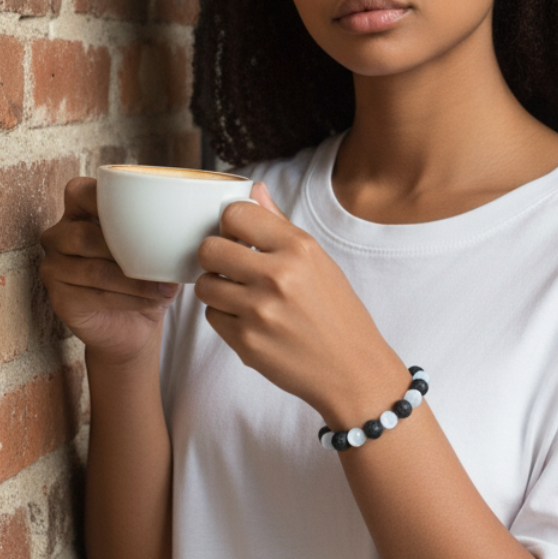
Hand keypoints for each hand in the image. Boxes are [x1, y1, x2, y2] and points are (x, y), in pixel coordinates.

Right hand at [39, 178, 180, 364]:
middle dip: (129, 251)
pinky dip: (130, 299)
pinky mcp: (60, 298)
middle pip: (85, 235)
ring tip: (167, 289)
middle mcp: (60, 236)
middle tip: (165, 264)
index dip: (104, 198)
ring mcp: (54, 267)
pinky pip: (95, 295)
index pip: (80, 191)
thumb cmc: (149, 275)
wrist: (137, 325)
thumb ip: (169, 225)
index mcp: (81, 211)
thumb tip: (205, 212)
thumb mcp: (161, 246)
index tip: (145, 213)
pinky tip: (154, 301)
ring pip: (95, 270)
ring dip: (136, 281)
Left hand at [194, 183, 405, 420]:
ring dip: (217, 288)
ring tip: (243, 295)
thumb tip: (255, 189)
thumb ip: (280, 225)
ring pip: (205, 284)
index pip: (235, 213)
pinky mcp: (246, 342)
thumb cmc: (338, 313)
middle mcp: (278, 276)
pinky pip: (212, 316)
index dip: (231, 224)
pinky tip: (252, 321)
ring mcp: (259, 311)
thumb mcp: (319, 262)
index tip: (238, 236)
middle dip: (216, 256)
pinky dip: (225, 317)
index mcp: (299, 248)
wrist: (352, 370)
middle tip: (232, 267)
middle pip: (209, 248)